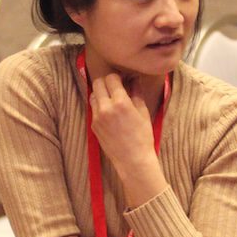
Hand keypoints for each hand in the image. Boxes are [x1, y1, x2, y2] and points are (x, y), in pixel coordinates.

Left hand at [89, 74, 166, 206]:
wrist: (133, 160)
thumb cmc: (142, 137)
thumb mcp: (143, 112)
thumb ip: (136, 93)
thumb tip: (134, 79)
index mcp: (120, 103)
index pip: (111, 78)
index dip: (118, 76)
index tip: (124, 79)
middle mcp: (105, 108)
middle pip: (98, 83)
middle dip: (107, 82)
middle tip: (116, 87)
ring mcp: (97, 117)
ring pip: (93, 95)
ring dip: (101, 93)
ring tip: (112, 99)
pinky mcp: (93, 125)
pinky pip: (93, 108)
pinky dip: (100, 105)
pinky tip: (110, 112)